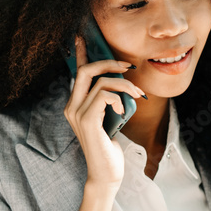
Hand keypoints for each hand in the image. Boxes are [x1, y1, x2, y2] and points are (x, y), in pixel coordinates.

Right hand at [63, 37, 145, 188]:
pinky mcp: (86, 121)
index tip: (81, 36)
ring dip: (125, 84)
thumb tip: (122, 81)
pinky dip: (119, 99)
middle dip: (109, 62)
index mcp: (76, 104)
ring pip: (100, 82)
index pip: (77, 72)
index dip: (81, 53)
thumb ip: (109, 101)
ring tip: (138, 94)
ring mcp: (76, 113)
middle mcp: (71, 106)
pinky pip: (104, 96)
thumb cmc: (110, 148)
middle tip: (129, 65)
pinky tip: (125, 111)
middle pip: (86, 70)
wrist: (107, 174)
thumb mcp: (111, 118)